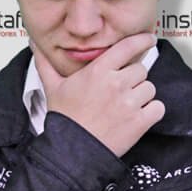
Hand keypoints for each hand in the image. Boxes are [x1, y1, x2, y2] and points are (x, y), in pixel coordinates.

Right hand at [29, 32, 164, 157]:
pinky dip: (151, 112)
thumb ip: (45, 63)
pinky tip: (137, 117)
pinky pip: (158, 107)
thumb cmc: (64, 119)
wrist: (72, 151)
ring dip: (142, 96)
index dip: (142, 40)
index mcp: (99, 70)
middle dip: (133, 79)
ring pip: (150, 88)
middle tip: (119, 92)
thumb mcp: (52, 87)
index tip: (149, 39)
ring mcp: (130, 103)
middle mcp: (116, 83)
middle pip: (140, 69)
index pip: (128, 46)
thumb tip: (33, 44)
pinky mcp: (140, 122)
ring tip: (124, 107)